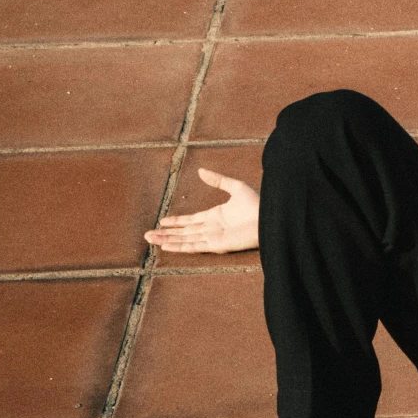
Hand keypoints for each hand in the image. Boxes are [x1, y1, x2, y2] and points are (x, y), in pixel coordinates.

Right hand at [144, 170, 259, 255]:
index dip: (176, 221)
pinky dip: (180, 247)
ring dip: (167, 241)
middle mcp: (211, 228)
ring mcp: (213, 237)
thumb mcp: (235, 186)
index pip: (190, 220)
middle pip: (183, 232)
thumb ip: (217, 180)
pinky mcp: (216, 245)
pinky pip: (194, 246)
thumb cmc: (258, 204)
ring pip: (184, 240)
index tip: (163, 221)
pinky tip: (167, 247)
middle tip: (148, 235)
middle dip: (166, 234)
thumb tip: (200, 171)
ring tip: (150, 240)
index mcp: (215, 216)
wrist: (269, 217)